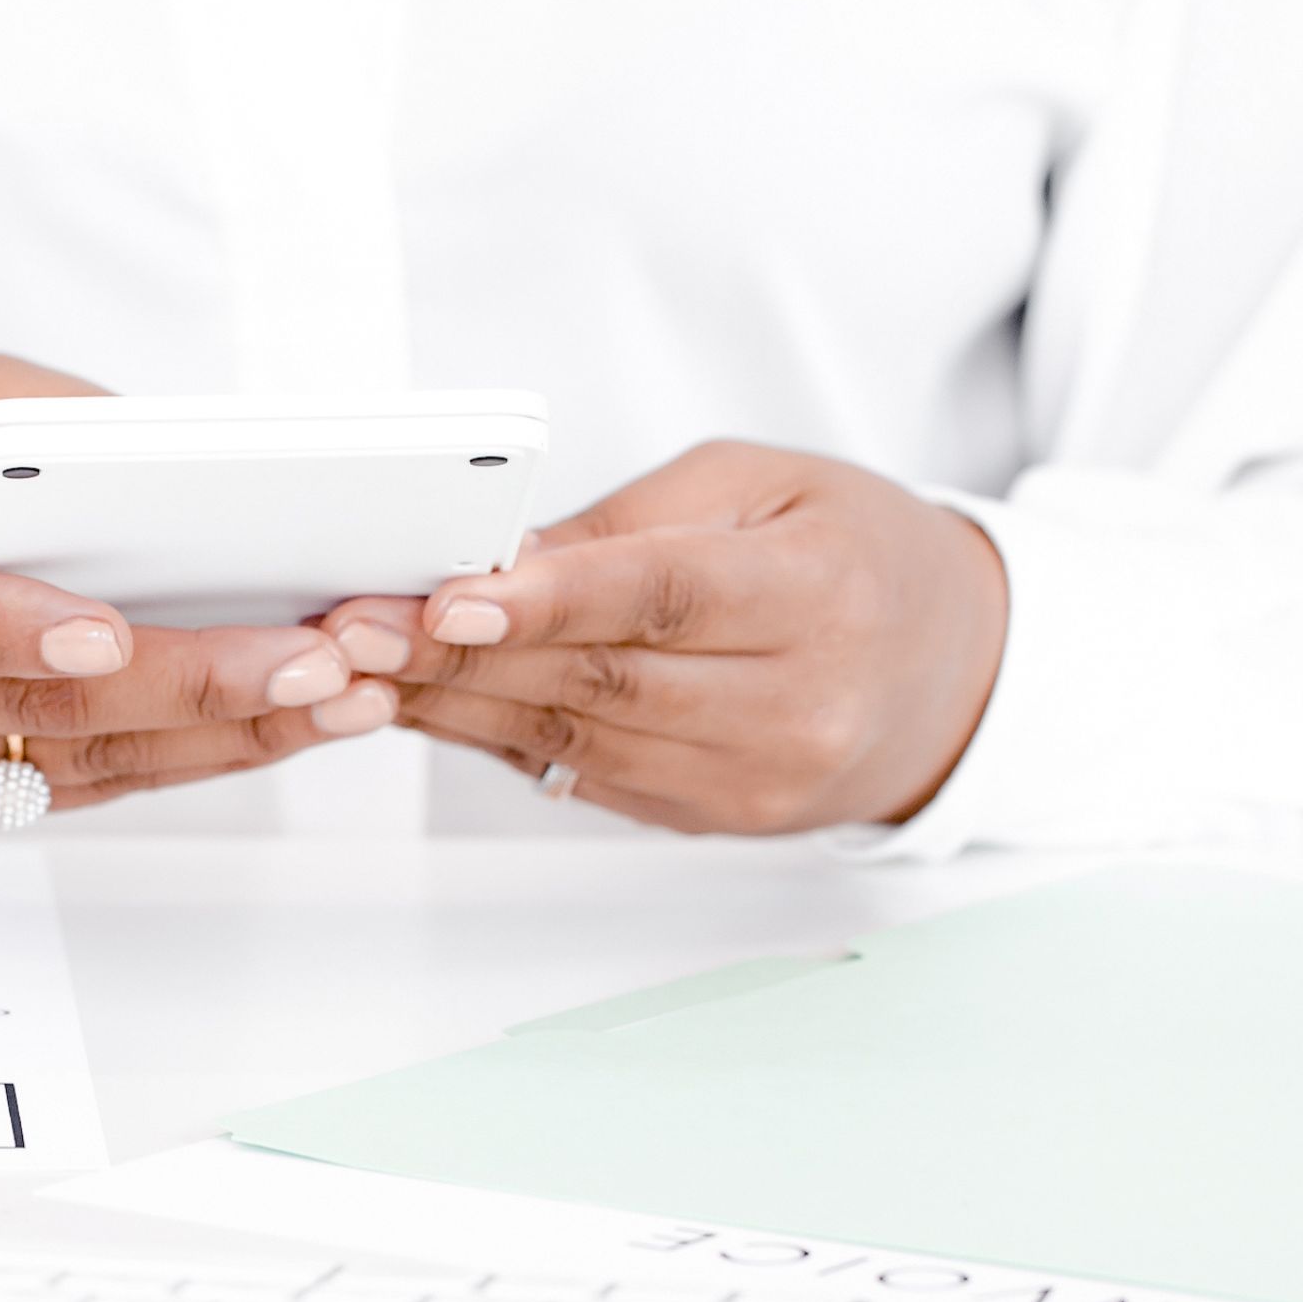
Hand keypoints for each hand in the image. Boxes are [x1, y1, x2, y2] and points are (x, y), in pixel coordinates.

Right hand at [0, 355, 396, 823]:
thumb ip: (36, 419)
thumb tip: (172, 456)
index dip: (11, 630)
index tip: (103, 635)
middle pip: (30, 705)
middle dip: (189, 686)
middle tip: (310, 662)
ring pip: (72, 764)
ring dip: (216, 737)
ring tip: (334, 699)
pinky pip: (75, 791)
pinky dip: (181, 760)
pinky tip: (272, 729)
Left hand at [321, 440, 1008, 833]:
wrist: (950, 671)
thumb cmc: (853, 554)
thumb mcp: (759, 486)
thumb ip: (627, 525)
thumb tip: (493, 553)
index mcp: (818, 595)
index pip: (663, 599)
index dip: (546, 602)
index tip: (447, 596)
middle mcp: (794, 702)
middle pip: (600, 680)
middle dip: (458, 656)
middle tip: (352, 628)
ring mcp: (749, 776)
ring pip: (573, 737)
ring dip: (450, 704)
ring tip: (358, 665)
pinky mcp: (706, 816)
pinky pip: (578, 772)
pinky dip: (491, 736)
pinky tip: (422, 703)